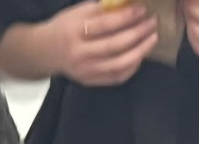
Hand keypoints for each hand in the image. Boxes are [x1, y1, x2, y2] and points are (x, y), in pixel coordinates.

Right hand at [45, 1, 159, 85]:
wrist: (46, 52)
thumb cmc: (65, 27)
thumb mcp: (78, 12)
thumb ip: (101, 10)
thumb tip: (129, 5)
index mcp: (75, 31)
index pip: (105, 24)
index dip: (126, 16)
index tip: (142, 9)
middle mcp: (79, 54)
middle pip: (114, 46)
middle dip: (137, 33)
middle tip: (152, 23)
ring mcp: (85, 70)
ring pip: (118, 65)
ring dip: (140, 52)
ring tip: (152, 38)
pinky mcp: (90, 81)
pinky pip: (116, 77)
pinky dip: (132, 67)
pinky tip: (141, 55)